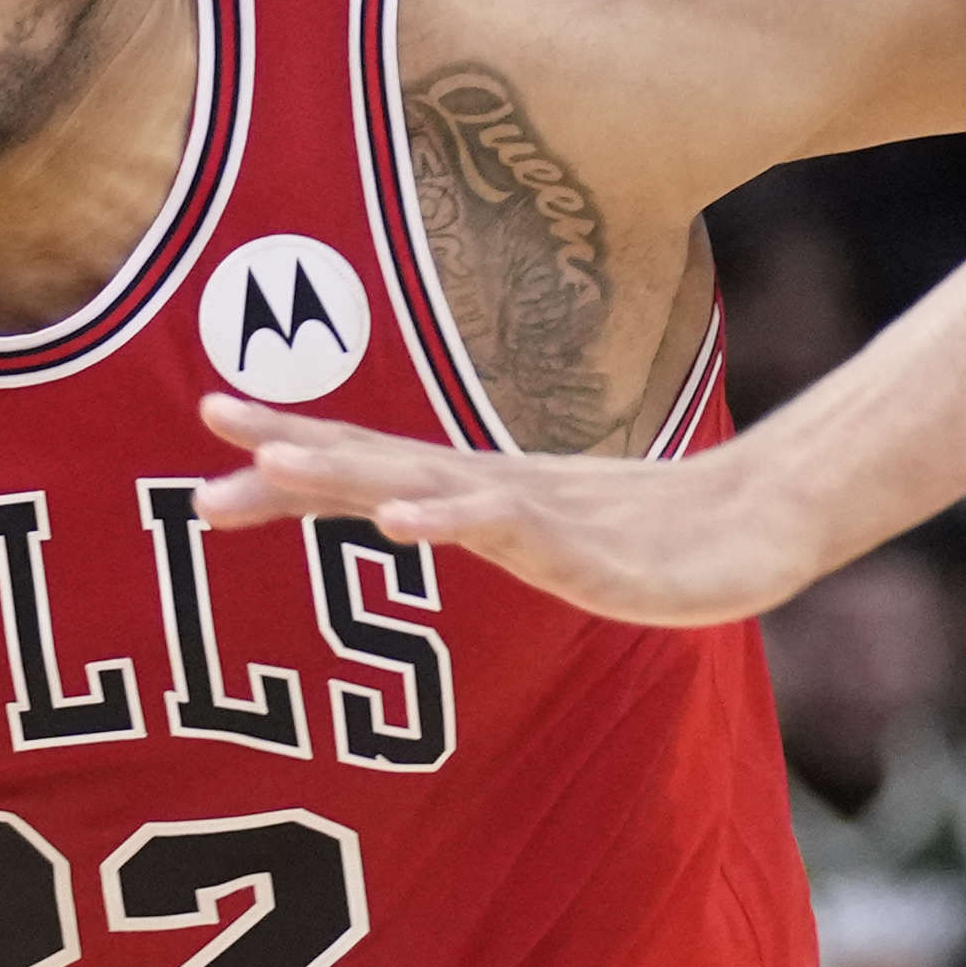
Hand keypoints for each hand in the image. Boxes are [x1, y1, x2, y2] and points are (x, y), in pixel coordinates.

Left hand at [185, 396, 817, 624]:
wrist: (758, 522)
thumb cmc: (652, 533)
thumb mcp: (545, 535)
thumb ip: (485, 529)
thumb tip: (420, 528)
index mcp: (475, 490)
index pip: (368, 461)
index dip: (292, 441)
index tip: (212, 419)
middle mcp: (489, 488)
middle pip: (373, 465)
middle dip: (288, 452)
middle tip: (208, 429)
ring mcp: (532, 512)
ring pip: (423, 485)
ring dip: (346, 472)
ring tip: (274, 461)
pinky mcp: (577, 547)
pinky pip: (504, 532)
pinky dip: (450, 522)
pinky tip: (404, 523)